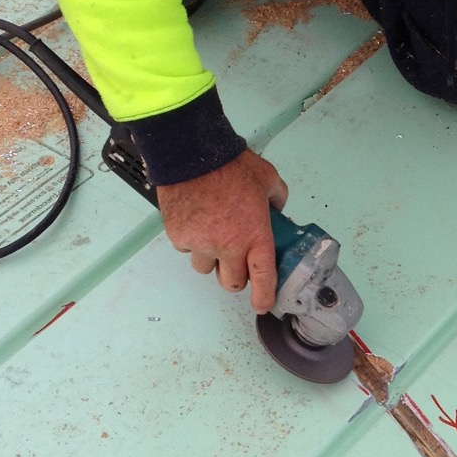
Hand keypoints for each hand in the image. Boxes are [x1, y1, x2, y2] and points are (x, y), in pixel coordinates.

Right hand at [157, 151, 287, 311]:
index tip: (263, 304)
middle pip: (231, 283)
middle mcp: (228, 246)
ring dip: (211, 258)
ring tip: (212, 233)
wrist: (193, 152)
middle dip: (235, 276)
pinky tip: (196, 219)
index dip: (263, 297)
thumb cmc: (231, 164)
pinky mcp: (179, 237)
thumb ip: (277, 201)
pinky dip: (191, 240)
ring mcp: (201, 243)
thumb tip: (277, 212)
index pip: (263, 278)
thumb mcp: (268, 179)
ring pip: (205, 268)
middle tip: (236, 261)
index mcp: (255, 235)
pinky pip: (186, 249)